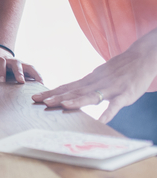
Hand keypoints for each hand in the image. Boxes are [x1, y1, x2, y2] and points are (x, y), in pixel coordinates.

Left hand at [0, 47, 41, 83]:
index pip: (0, 63)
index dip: (0, 71)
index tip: (0, 81)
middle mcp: (10, 60)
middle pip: (16, 63)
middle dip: (18, 71)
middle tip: (21, 81)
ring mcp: (19, 63)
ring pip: (28, 66)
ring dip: (33, 73)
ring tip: (40, 83)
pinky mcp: (24, 67)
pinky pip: (33, 70)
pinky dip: (39, 76)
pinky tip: (43, 84)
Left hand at [32, 41, 156, 122]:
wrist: (141, 57)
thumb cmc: (119, 69)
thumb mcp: (100, 76)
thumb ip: (87, 86)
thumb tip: (72, 93)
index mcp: (89, 80)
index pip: (67, 87)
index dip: (51, 92)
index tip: (36, 97)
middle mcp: (96, 83)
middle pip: (73, 91)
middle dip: (56, 96)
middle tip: (39, 100)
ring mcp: (110, 88)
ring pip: (91, 96)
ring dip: (76, 100)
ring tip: (62, 105)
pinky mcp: (125, 94)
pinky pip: (115, 105)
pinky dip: (108, 112)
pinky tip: (100, 120)